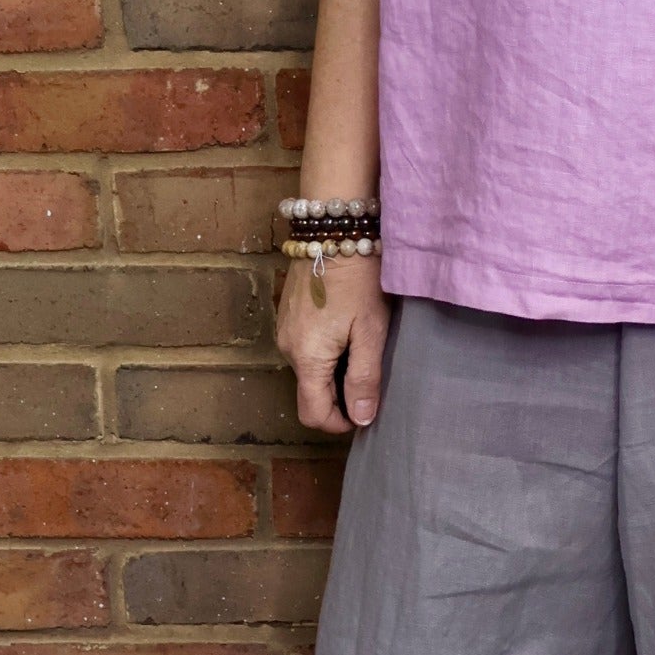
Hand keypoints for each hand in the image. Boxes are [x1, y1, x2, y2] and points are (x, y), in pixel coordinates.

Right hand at [276, 251, 390, 435]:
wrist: (334, 230)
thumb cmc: (358, 280)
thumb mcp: (370, 331)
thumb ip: (364, 378)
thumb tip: (360, 419)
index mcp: (306, 357)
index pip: (313, 414)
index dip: (339, 423)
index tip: (363, 413)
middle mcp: (287, 348)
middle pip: (310, 393)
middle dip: (338, 396)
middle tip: (370, 376)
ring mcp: (284, 329)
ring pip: (308, 370)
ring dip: (333, 371)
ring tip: (361, 348)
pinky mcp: (287, 314)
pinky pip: (304, 347)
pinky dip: (324, 351)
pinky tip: (346, 329)